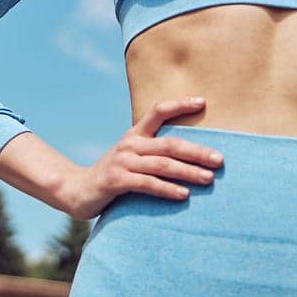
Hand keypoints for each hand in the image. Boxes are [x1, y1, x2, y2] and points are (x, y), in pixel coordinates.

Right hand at [58, 97, 223, 220]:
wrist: (77, 190)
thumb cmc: (114, 175)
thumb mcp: (131, 157)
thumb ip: (154, 153)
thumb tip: (191, 156)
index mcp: (135, 134)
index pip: (158, 111)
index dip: (180, 104)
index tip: (203, 102)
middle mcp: (130, 144)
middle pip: (170, 144)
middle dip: (197, 152)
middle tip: (220, 160)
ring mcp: (122, 161)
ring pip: (162, 165)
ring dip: (188, 172)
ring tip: (209, 179)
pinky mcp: (116, 180)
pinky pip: (147, 184)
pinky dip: (167, 189)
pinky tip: (183, 195)